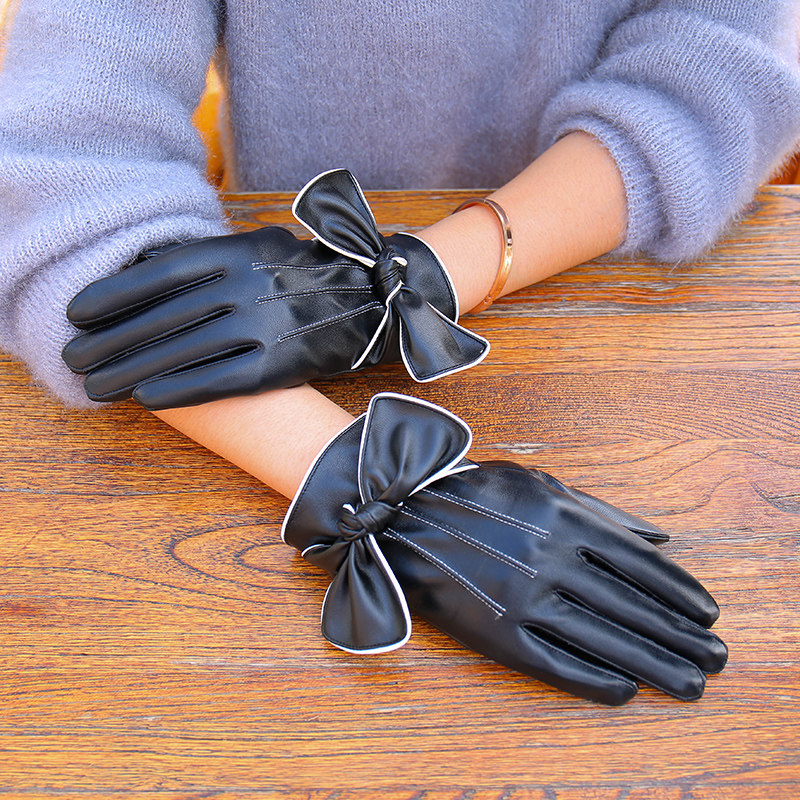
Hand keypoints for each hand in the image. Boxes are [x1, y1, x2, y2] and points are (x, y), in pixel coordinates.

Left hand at [61, 170, 487, 408]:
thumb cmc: (312, 274)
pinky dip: (181, 388)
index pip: (164, 271)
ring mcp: (269, 323)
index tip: (80, 312)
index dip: (116, 293)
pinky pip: (223, 378)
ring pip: (186, 349)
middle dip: (112, 339)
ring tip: (99, 385)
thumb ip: (215, 256)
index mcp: (243, 250)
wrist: (380, 295)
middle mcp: (252, 284)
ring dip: (134, 370)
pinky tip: (148, 398)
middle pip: (166, 315)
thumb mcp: (265, 247)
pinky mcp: (284, 362)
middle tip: (76, 357)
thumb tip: (154, 269)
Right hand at [282, 393, 726, 704]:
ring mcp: (524, 597)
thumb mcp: (542, 485)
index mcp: (565, 520)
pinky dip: (593, 678)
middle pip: (631, 608)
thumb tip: (659, 538)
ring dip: (651, 664)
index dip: (679, 593)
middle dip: (679, 637)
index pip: (640, 565)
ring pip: (602, 639)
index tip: (707, 615)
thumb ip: (603, 511)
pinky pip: (554, 661)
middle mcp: (551, 559)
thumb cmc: (477, 494)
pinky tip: (623, 688)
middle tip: (713, 659)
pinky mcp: (497, 630)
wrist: (404, 516)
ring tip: (686, 682)